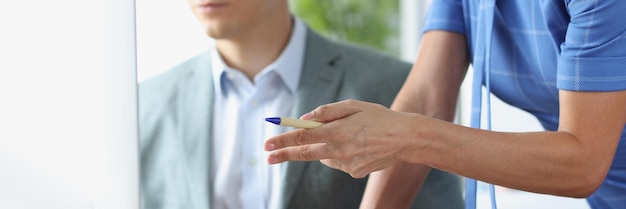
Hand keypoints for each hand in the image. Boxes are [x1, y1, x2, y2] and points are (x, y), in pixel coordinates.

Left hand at [265, 100, 416, 177]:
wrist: (406, 139)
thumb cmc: (379, 117)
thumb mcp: (354, 106)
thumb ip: (328, 111)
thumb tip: (307, 118)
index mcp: (337, 131)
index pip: (302, 136)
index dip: (283, 140)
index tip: (268, 144)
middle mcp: (339, 150)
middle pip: (304, 153)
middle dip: (284, 154)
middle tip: (267, 156)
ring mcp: (346, 164)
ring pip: (324, 157)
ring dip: (323, 148)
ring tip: (348, 136)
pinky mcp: (354, 172)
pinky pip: (339, 162)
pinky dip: (341, 153)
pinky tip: (358, 145)